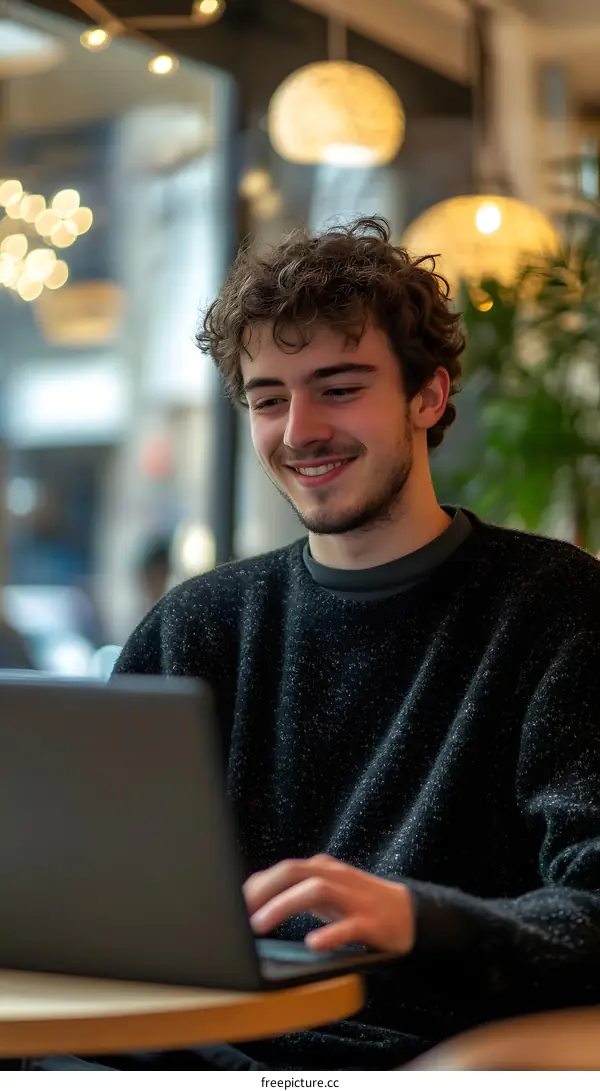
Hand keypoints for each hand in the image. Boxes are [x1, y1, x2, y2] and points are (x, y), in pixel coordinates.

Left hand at [243, 854, 415, 953]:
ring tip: (260, 925)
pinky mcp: (371, 922)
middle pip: (294, 871)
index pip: (283, 869)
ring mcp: (354, 898)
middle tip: (238, 913)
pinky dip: (329, 934)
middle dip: (263, 889)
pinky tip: (313, 943)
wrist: (409, 913)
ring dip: (284, 905)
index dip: (255, 884)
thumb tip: (253, 899)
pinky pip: (349, 926)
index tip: (231, 903)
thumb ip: (295, 891)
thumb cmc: (358, 904)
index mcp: (322, 869)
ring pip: (316, 890)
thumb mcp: (326, 893)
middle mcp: (336, 877)